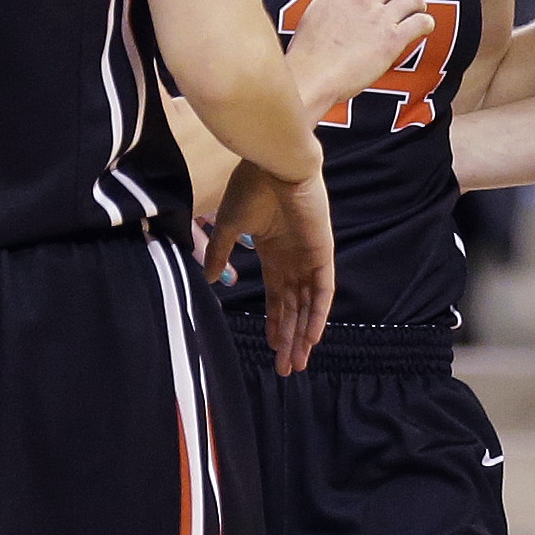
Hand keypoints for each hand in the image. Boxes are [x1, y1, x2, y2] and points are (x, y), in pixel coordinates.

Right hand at [204, 159, 336, 373]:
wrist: (273, 164)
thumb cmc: (250, 188)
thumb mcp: (230, 226)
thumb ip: (222, 253)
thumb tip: (211, 279)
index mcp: (274, 254)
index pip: (278, 298)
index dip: (275, 324)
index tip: (271, 348)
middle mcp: (294, 260)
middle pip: (295, 308)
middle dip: (290, 339)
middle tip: (286, 369)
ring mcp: (310, 257)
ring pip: (309, 306)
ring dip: (303, 335)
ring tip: (296, 362)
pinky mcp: (322, 252)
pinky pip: (323, 291)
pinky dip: (318, 315)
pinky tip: (311, 338)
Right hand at [285, 0, 434, 116]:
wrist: (310, 76)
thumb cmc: (308, 51)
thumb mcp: (314, 11)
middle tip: (401, 4)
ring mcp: (379, 17)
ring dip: (417, 5)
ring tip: (418, 11)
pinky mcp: (392, 38)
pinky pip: (420, 22)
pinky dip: (426, 23)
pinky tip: (425, 27)